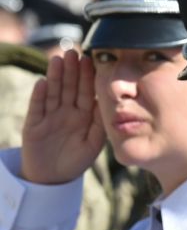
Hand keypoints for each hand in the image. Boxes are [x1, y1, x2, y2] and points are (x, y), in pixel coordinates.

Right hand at [20, 51, 105, 184]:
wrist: (53, 178)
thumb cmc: (77, 160)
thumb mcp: (94, 143)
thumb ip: (101, 125)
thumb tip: (109, 106)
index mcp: (84, 114)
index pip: (86, 91)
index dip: (88, 76)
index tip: (91, 59)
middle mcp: (67, 111)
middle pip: (69, 87)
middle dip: (71, 70)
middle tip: (73, 52)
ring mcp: (49, 116)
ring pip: (53, 92)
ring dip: (55, 76)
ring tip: (57, 60)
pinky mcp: (34, 124)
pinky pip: (37, 107)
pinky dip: (39, 95)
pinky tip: (42, 82)